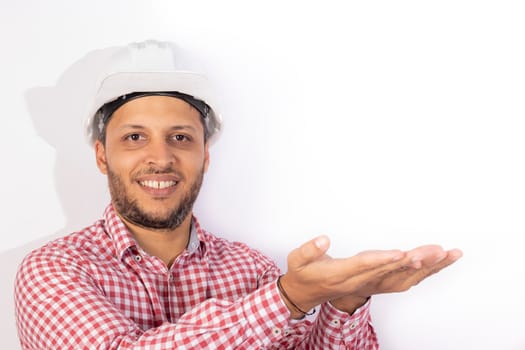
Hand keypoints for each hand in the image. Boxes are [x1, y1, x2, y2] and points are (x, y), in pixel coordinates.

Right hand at [279, 236, 461, 316]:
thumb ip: (308, 250)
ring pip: (405, 277)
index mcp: (342, 274)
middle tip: (437, 250)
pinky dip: (425, 272)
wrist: (307, 294)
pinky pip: (406, 280)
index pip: (365, 266)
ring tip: (449, 253)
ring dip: (428, 267)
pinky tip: (440, 262)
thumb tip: (323, 239)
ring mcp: (372, 284)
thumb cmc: (305, 274)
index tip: (401, 253)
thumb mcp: (297, 260)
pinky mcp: (379, 283)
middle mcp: (361, 281)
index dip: (384, 260)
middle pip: (392, 271)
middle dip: (416, 261)